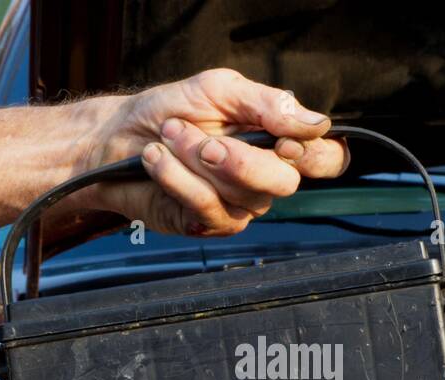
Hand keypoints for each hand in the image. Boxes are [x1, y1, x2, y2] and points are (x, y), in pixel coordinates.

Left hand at [75, 68, 349, 235]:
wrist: (117, 138)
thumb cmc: (170, 111)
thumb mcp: (219, 90)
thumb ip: (268, 104)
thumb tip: (315, 122)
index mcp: (278, 141)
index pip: (328, 158)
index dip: (315, 155)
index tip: (282, 141)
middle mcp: (266, 178)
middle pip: (285, 183)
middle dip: (238, 158)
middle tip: (200, 138)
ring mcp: (239, 206)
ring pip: (240, 195)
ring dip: (195, 161)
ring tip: (167, 137)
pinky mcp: (208, 224)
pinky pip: (206, 209)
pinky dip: (176, 179)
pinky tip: (157, 160)